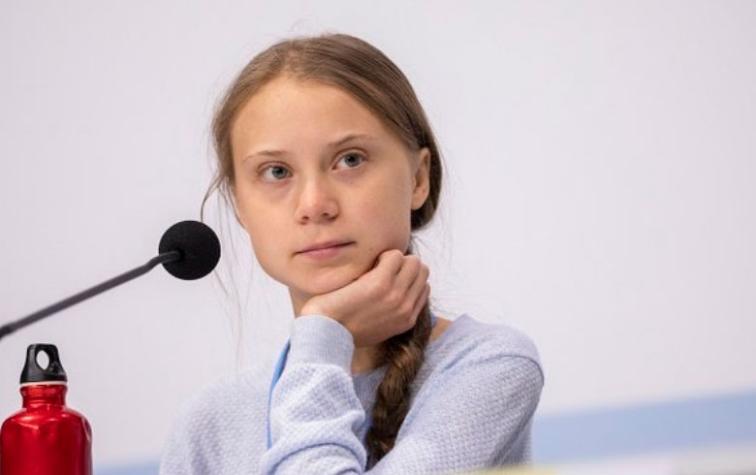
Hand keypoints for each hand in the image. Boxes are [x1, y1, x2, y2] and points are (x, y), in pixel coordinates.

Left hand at [300, 249, 430, 346]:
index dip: (407, 278)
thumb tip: (395, 295)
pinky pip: (395, 255)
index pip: (424, 287)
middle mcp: (405, 308)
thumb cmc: (343, 327)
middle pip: (422, 271)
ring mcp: (396, 295)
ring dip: (395, 259)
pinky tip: (367, 265)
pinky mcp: (381, 283)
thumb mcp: (377, 328)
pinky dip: (383, 255)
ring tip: (376, 267)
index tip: (390, 278)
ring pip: (413, 262)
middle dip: (404, 266)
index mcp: (407, 320)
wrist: (325, 332)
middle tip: (383, 270)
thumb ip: (392, 313)